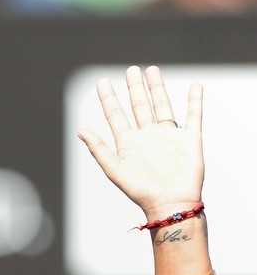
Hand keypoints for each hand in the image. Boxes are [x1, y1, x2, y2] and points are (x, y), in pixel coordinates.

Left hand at [78, 65, 203, 221]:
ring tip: (151, 71)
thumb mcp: (115, 169)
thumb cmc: (141, 192)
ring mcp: (168, 137)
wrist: (170, 204)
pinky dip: (195, 101)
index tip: (102, 82)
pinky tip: (195, 87)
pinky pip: (193, 116)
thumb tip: (80, 130)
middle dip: (135, 88)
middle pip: (139, 106)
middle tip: (131, 70)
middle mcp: (148, 137)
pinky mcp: (189, 140)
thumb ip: (99, 149)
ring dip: (157, 89)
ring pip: (162, 106)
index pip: (116, 115)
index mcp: (129, 143)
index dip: (109, 98)